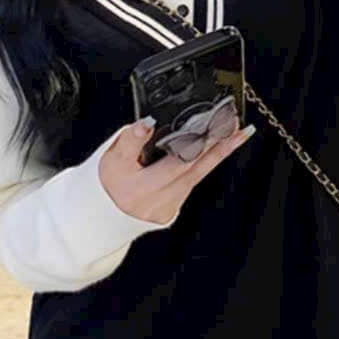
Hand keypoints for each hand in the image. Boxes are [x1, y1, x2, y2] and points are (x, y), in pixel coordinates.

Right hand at [99, 118, 255, 224]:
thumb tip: (148, 123)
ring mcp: (168, 207)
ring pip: (197, 176)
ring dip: (217, 154)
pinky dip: (202, 165)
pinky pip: (191, 183)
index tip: (212, 127)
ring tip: (236, 134)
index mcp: (141, 189)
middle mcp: (158, 201)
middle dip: (219, 146)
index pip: (176, 163)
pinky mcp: (172, 210)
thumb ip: (130, 139)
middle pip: (196, 169)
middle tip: (238, 128)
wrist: (101, 215)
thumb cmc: (104, 184)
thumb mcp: (111, 158)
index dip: (195, 144)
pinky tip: (213, 150)